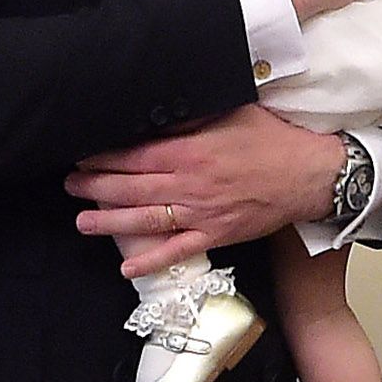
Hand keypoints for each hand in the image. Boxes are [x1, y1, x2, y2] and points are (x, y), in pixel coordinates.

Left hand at [67, 106, 340, 275]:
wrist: (311, 174)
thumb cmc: (274, 141)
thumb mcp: (231, 114)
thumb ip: (191, 118)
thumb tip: (159, 116)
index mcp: (190, 152)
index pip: (133, 156)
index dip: (102, 158)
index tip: (81, 157)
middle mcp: (189, 185)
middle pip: (130, 188)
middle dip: (94, 188)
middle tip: (71, 186)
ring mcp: (201, 214)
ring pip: (145, 220)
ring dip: (109, 223)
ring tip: (82, 222)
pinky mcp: (216, 235)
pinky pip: (177, 251)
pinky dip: (151, 260)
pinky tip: (126, 267)